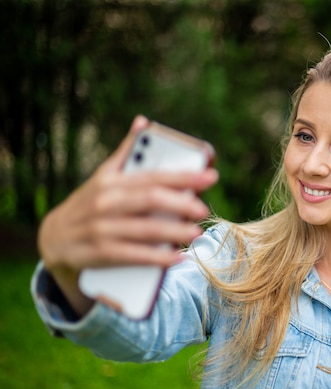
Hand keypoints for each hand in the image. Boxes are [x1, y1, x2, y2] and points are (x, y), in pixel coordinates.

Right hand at [38, 115, 218, 313]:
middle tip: (203, 209)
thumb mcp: (104, 175)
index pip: (153, 176)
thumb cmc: (90, 202)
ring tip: (196, 233)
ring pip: (145, 229)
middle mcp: (106, 202)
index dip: (184, 176)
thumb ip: (127, 152)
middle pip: (150, 200)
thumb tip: (143, 122)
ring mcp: (102, 228)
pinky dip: (158, 258)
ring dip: (174, 232)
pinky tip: (177, 257)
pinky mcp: (100, 253)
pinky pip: (134, 255)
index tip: (210, 176)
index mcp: (112, 181)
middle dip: (181, 204)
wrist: (55, 237)